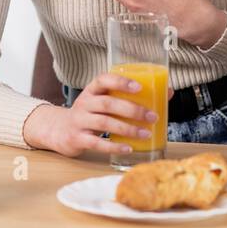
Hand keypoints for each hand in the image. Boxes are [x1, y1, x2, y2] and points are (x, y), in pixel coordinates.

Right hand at [21, 71, 159, 156]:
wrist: (59, 131)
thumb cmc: (90, 114)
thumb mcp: (104, 101)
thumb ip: (128, 97)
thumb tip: (167, 92)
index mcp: (92, 90)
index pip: (103, 79)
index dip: (121, 82)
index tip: (140, 87)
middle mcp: (84, 103)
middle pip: (108, 103)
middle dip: (132, 109)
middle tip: (152, 116)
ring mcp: (79, 121)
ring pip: (104, 123)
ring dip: (127, 128)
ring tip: (146, 133)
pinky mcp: (77, 139)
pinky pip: (96, 143)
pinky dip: (114, 146)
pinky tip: (129, 148)